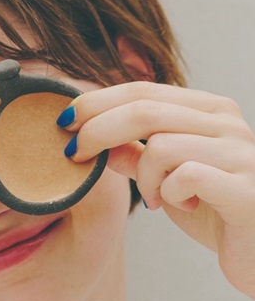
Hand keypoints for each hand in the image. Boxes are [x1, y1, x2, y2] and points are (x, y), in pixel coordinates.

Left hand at [59, 81, 254, 298]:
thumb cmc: (211, 210)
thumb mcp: (162, 176)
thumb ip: (131, 153)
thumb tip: (86, 136)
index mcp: (208, 109)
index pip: (141, 90)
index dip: (96, 102)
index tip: (64, 121)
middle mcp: (228, 123)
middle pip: (144, 109)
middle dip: (97, 130)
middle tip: (73, 152)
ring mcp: (242, 153)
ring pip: (161, 145)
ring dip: (143, 176)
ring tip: (154, 196)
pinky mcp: (247, 189)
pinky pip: (186, 176)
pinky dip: (168, 193)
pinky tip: (180, 205)